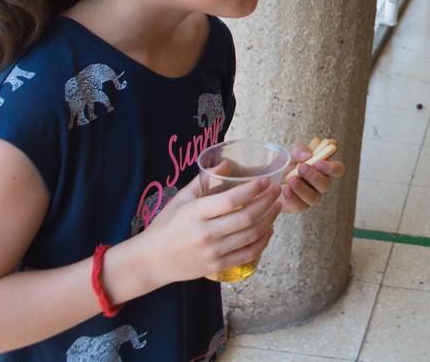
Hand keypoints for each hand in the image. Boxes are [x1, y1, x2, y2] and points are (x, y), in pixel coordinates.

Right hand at [128, 166, 281, 284]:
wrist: (151, 260)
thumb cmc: (166, 225)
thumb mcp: (181, 199)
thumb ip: (205, 181)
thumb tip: (228, 163)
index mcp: (196, 213)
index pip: (231, 199)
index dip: (253, 189)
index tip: (266, 180)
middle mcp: (206, 233)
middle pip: (247, 217)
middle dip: (267, 202)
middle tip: (277, 191)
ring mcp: (213, 252)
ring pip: (251, 235)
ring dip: (269, 219)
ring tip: (277, 206)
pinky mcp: (217, 266)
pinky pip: (247, 254)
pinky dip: (263, 241)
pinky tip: (269, 230)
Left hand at [279, 143, 345, 213]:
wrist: (265, 180)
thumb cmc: (283, 164)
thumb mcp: (288, 153)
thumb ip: (297, 150)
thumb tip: (308, 154)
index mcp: (323, 168)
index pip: (338, 169)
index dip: (332, 167)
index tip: (318, 162)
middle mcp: (320, 183)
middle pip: (326, 184)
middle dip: (314, 176)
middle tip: (301, 168)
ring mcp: (311, 196)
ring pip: (314, 197)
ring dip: (302, 188)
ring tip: (291, 179)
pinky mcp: (300, 206)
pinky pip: (300, 206)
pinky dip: (293, 197)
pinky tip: (285, 190)